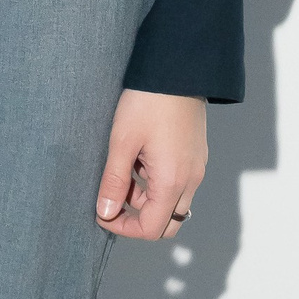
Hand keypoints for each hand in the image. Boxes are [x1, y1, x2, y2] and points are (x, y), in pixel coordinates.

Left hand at [95, 89, 206, 240]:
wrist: (177, 70)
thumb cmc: (148, 102)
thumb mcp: (122, 142)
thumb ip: (114, 181)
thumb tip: (105, 212)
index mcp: (173, 181)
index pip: (152, 229)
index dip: (123, 228)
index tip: (102, 213)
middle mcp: (190, 180)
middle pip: (167, 223)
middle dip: (138, 219)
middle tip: (113, 199)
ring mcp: (196, 168)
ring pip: (172, 203)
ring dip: (146, 199)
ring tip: (123, 171)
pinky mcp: (196, 156)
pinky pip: (178, 184)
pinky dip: (157, 184)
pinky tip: (139, 160)